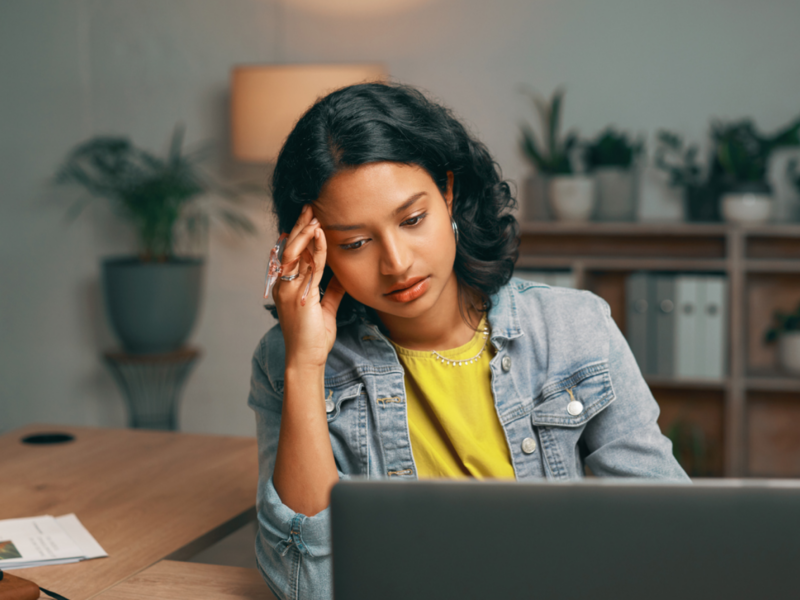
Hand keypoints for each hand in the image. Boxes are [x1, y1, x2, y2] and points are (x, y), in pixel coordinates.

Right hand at [273, 205, 345, 369]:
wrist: (306, 358)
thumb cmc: (314, 338)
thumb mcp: (325, 309)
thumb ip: (331, 290)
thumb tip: (341, 275)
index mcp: (286, 286)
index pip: (291, 254)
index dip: (299, 235)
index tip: (309, 219)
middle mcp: (283, 284)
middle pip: (289, 248)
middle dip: (300, 226)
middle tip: (310, 207)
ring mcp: (289, 288)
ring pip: (295, 252)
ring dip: (305, 232)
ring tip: (314, 215)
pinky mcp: (298, 294)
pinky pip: (308, 265)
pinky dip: (314, 248)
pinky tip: (320, 234)